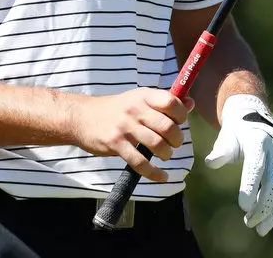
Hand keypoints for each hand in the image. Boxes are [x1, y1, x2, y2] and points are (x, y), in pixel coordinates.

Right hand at [75, 88, 193, 181]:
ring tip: (164, 155)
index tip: (179, 123)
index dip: (181, 115)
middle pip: (167, 127)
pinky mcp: (116, 144)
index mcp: (143, 96)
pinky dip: (154, 173)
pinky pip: (140, 162)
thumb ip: (163, 102)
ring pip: (157, 145)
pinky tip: (161, 176)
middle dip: (177, 140)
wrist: (82, 117)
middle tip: (174, 144)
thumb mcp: (138, 99)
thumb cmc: (116, 109)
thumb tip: (191, 103)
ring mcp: (125, 127)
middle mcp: (135, 109)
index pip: (171, 102)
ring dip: (166, 154)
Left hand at [205, 94, 272, 234]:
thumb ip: (221, 151)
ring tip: (262, 229)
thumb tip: (211, 162)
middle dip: (263, 206)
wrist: (256, 114)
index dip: (251, 187)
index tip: (243, 208)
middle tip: (250, 224)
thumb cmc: (236, 131)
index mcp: (258, 139)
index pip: (256, 166)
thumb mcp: (226, 137)